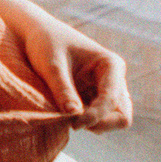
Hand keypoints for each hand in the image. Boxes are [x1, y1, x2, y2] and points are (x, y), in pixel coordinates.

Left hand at [0, 0, 132, 131]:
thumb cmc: (46, 43)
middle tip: (74, 125)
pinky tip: (63, 115)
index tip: (73, 124)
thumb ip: (63, 89)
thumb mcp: (52, 64)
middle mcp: (114, 80)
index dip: (96, 116)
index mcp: (111, 65)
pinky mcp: (93, 101)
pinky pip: (97, 121)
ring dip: (92, 125)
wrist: (37, 36)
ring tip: (65, 119)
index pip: (112, 100)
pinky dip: (84, 123)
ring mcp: (105, 92)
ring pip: (112, 121)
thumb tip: (74, 116)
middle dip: (102, 124)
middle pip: (122, 116)